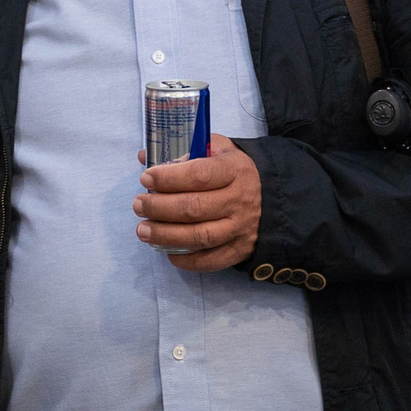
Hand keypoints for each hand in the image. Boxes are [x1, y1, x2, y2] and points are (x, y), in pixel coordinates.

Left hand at [132, 135, 261, 272]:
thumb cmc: (233, 170)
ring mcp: (241, 227)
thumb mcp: (216, 150)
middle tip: (138, 205)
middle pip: (195, 208)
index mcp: (235, 169)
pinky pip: (211, 260)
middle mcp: (240, 199)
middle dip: (160, 208)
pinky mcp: (240, 249)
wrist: (271, 196)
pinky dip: (187, 260)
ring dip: (166, 235)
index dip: (169, 178)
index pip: (200, 175)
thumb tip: (143, 157)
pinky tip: (167, 251)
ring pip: (200, 236)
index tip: (146, 178)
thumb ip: (183, 151)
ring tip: (143, 230)